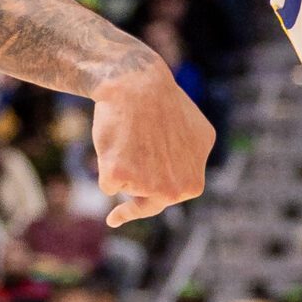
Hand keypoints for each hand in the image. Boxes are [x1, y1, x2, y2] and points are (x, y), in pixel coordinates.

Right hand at [92, 59, 214, 225]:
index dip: (154, 191)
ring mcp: (148, 186)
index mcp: (194, 183)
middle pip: (147, 204)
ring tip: (128, 138)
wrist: (137, 83)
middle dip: (133, 200)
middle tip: (115, 217)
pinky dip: (104, 166)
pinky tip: (112, 144)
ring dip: (121, 170)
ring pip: (126, 189)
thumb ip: (192, 161)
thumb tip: (186, 177)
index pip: (170, 198)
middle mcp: (175, 190)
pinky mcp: (119, 177)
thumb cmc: (162, 104)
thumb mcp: (197, 133)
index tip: (137, 210)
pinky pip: (107, 185)